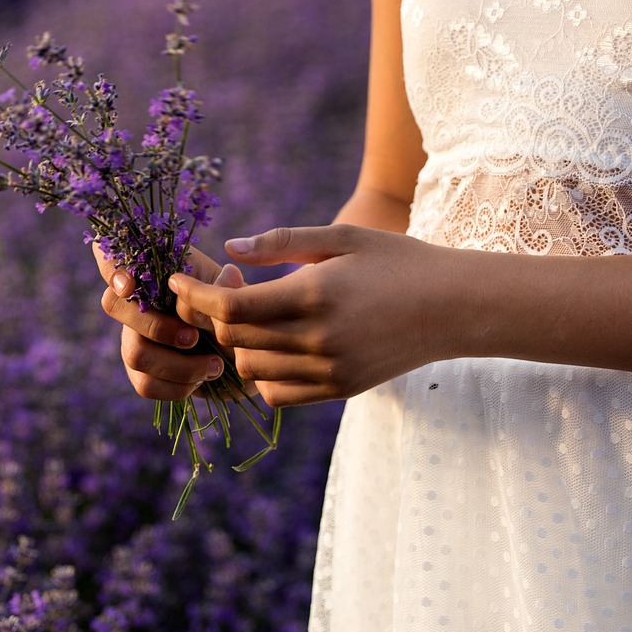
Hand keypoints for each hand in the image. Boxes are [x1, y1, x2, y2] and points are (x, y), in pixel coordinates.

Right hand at [95, 244, 230, 401]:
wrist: (246, 353)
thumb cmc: (234, 313)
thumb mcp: (235, 293)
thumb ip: (227, 288)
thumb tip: (228, 276)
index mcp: (155, 273)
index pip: (111, 258)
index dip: (111, 269)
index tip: (129, 285)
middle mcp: (136, 302)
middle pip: (113, 306)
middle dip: (157, 326)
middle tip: (194, 338)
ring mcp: (134, 337)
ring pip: (134, 353)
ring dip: (178, 365)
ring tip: (213, 365)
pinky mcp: (141, 372)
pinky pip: (145, 384)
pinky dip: (177, 387)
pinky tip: (201, 380)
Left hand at [167, 225, 463, 405]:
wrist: (455, 308)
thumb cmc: (397, 261)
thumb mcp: (342, 237)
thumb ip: (282, 242)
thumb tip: (229, 250)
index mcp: (315, 295)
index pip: (231, 307)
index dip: (195, 295)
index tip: (176, 281)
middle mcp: (318, 340)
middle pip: (233, 339)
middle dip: (214, 314)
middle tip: (230, 286)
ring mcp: (329, 371)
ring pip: (250, 370)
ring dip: (238, 344)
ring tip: (256, 315)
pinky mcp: (338, 390)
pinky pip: (276, 394)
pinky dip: (262, 373)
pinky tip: (275, 346)